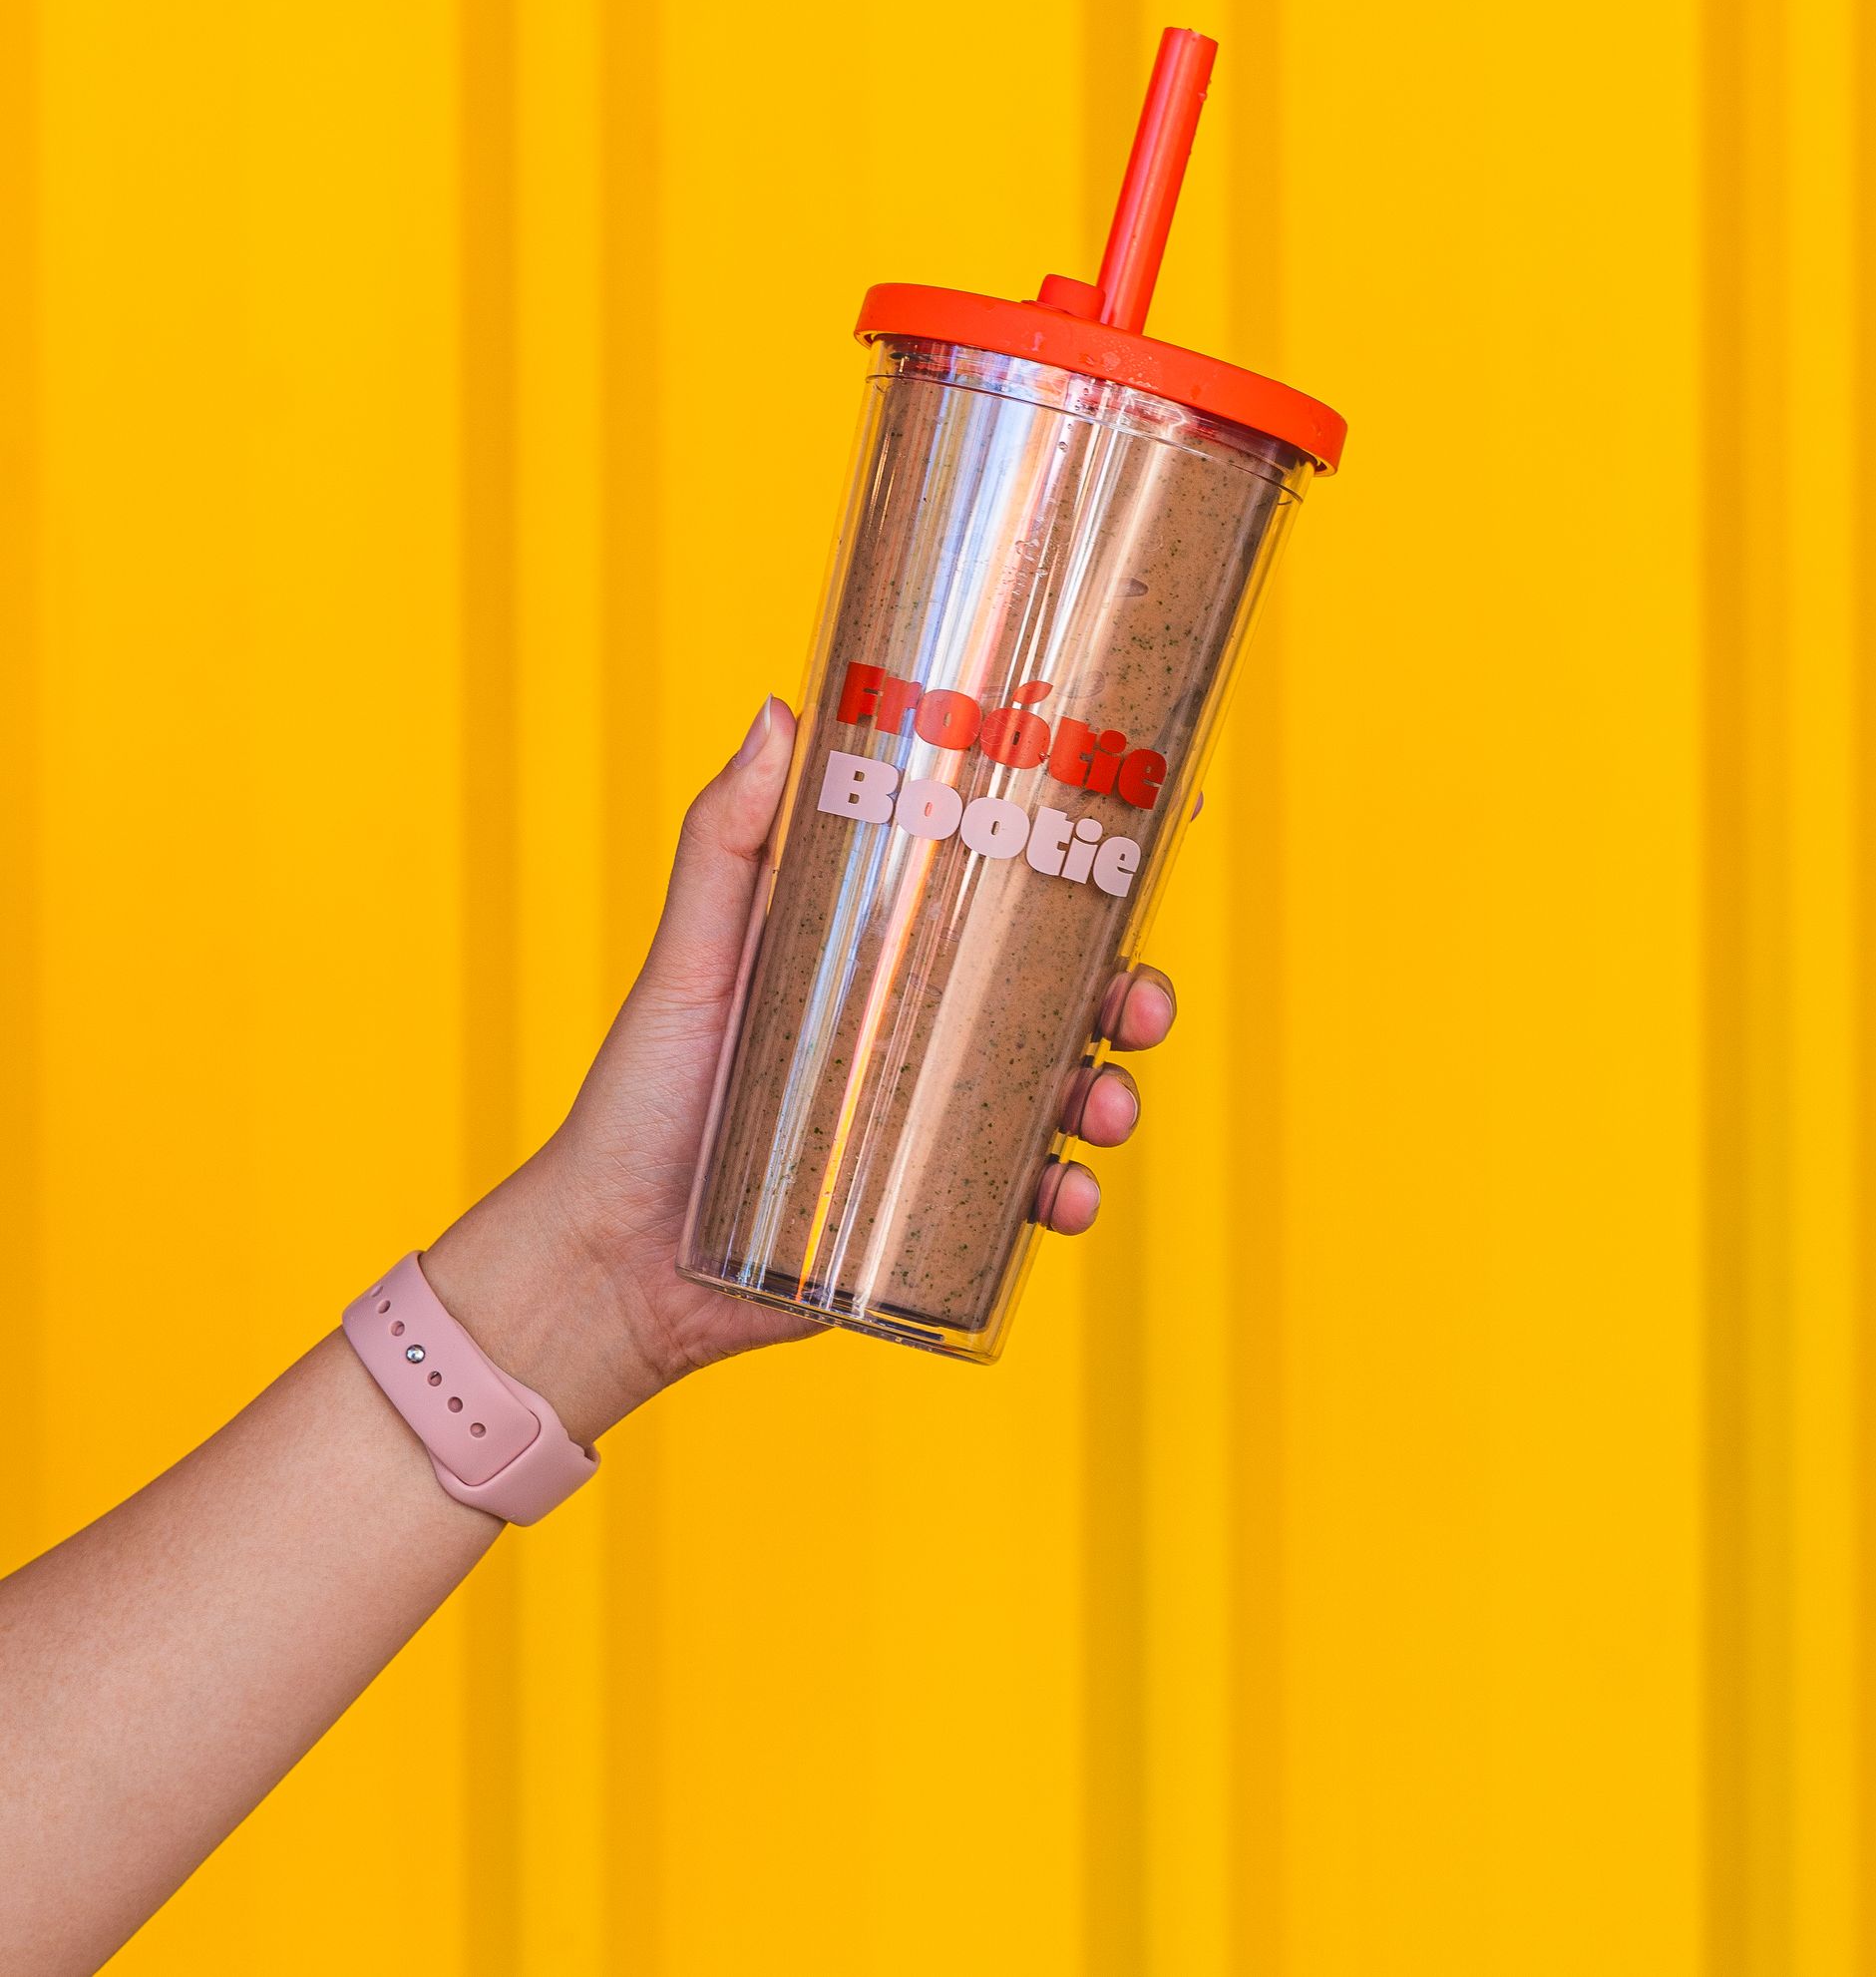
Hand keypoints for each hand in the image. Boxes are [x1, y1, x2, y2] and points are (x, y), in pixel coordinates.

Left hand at [424, 697, 1179, 1441]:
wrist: (611, 1265)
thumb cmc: (638, 1099)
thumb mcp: (691, 958)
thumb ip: (726, 843)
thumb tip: (780, 712)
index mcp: (884, 951)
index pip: (1005, 888)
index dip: (1091, 859)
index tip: (1163, 819)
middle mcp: (921, 1031)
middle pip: (1064, 994)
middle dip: (1129, 992)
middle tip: (1141, 1003)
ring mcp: (932, 1123)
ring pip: (1064, 1093)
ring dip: (1112, 1093)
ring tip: (1103, 1108)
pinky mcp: (927, 1213)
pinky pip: (1024, 1199)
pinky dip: (1066, 1195)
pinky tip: (1063, 1196)